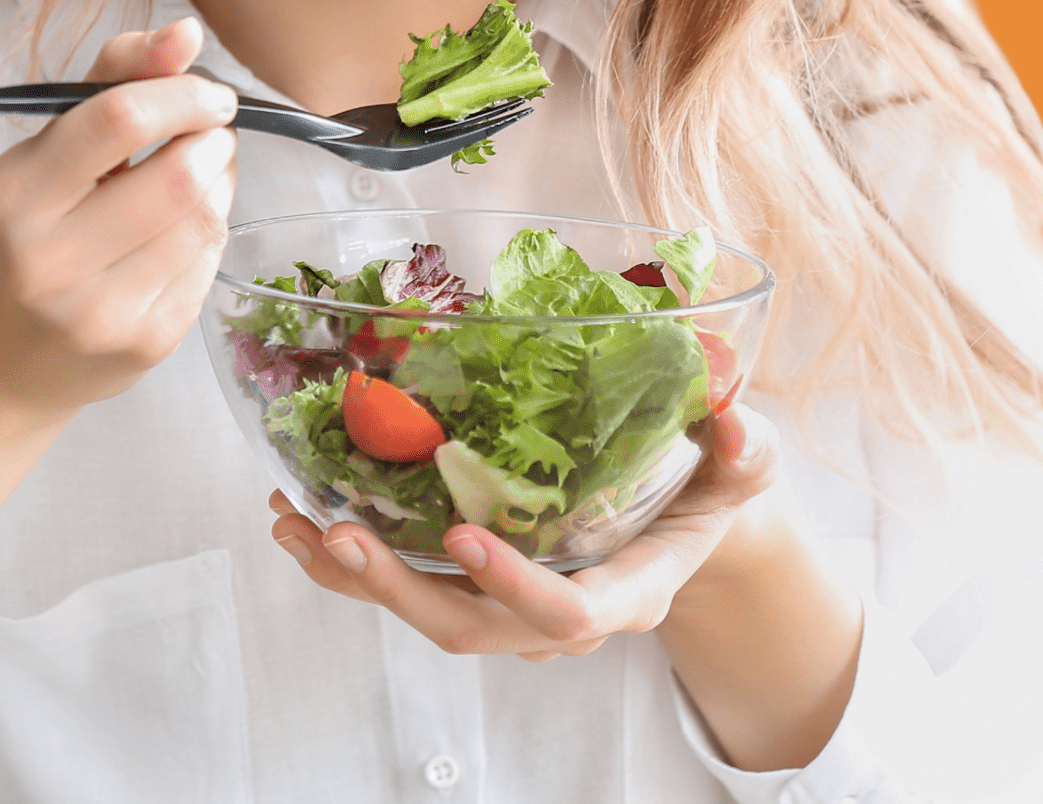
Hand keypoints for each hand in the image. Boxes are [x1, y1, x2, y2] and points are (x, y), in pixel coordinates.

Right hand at [0, 14, 235, 578]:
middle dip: (212, 141)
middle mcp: (50, 260)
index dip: (182, 93)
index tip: (208, 92)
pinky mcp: (144, 346)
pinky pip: (209, 266)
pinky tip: (179, 233)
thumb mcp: (37, 155)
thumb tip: (186, 31)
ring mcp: (100, 312)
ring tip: (197, 176)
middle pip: (178, 178)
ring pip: (205, 222)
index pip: (118, 120)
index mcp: (14, 196)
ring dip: (220, 184)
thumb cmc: (17, 236)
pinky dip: (209, 234)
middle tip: (209, 133)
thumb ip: (111, 80)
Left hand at [266, 402, 779, 660]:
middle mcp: (560, 613)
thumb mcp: (747, 464)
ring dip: (355, 576)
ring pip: (427, 612)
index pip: (567, 612)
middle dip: (401, 589)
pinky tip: (301, 514)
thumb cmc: (714, 487)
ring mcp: (512, 603)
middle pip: (472, 628)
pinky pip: (408, 584)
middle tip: (342, 536)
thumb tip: (733, 416)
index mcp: (628, 590)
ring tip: (295, 523)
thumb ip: (747, 446)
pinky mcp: (476, 582)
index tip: (463, 536)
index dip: (515, 586)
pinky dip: (350, 558)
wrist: (690, 518)